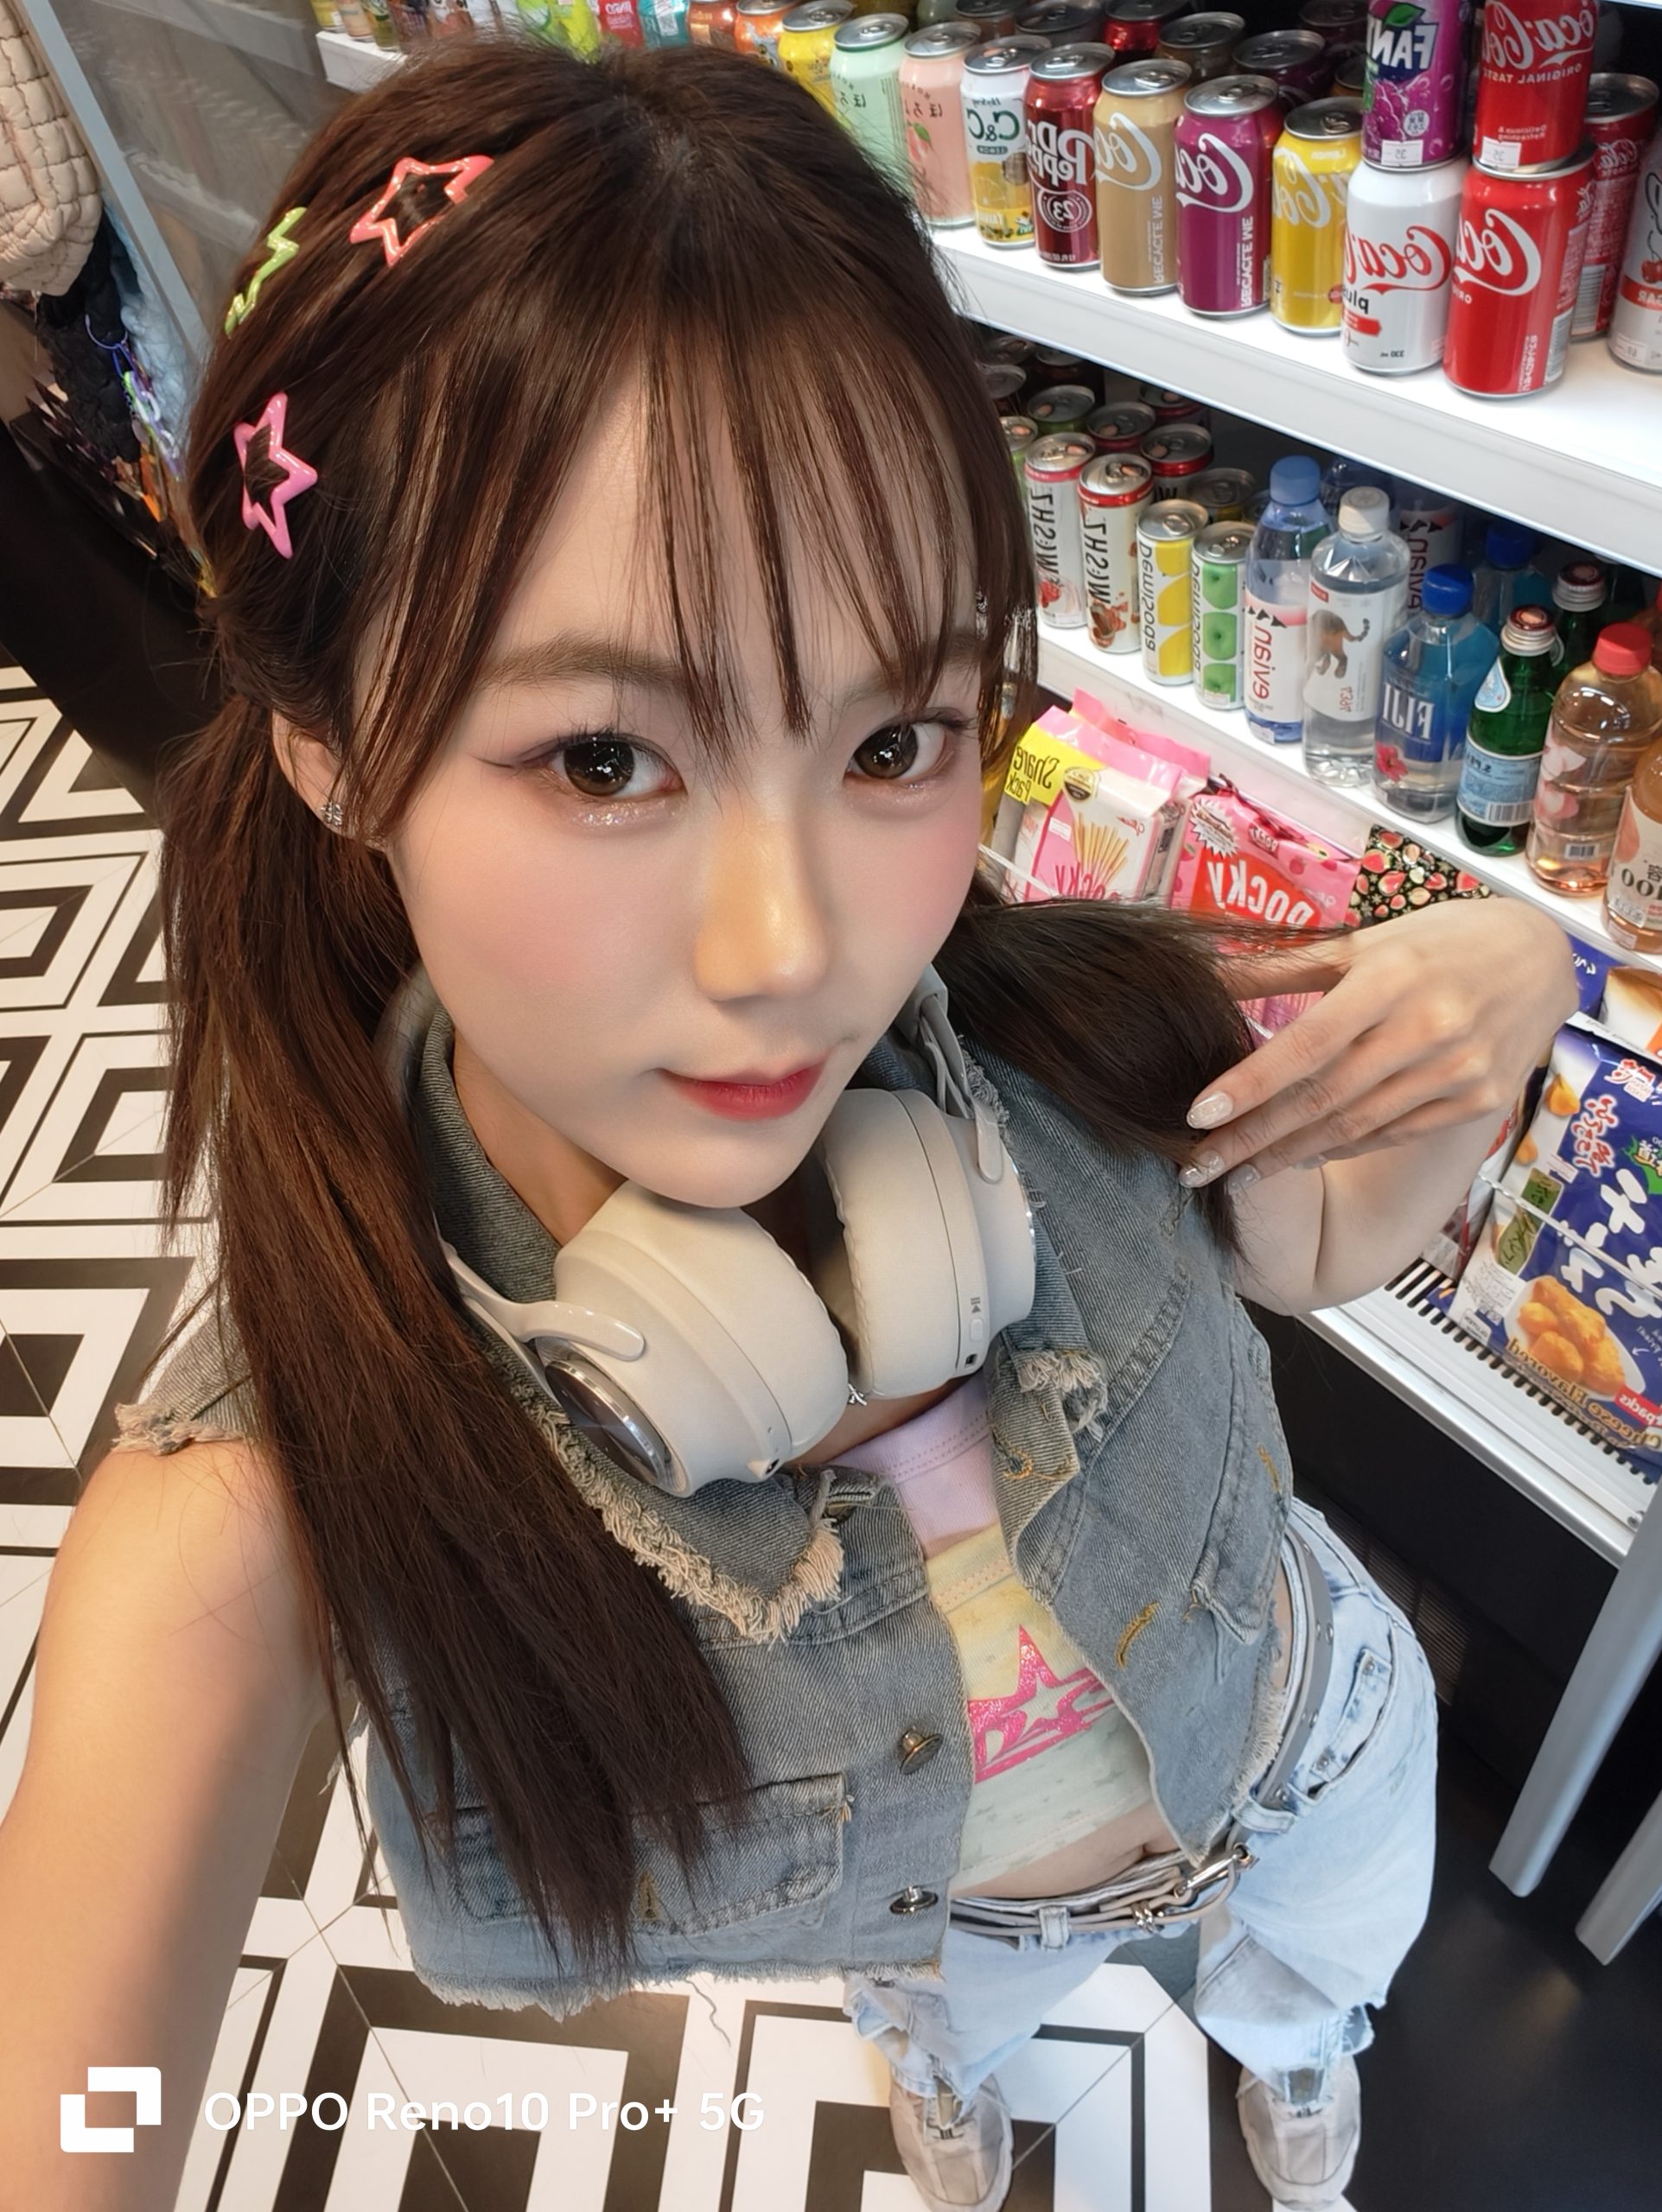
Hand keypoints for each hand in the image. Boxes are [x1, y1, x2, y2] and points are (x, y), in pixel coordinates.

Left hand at [1179, 899, 1579, 1189]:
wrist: (1542, 958)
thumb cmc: (1438, 942)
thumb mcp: (1365, 941)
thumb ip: (1287, 966)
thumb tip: (1207, 977)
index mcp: (1390, 978)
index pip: (1306, 1043)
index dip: (1249, 1083)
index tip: (1197, 1116)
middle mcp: (1427, 1028)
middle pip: (1322, 1097)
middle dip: (1253, 1138)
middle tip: (1197, 1168)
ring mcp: (1459, 1071)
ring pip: (1355, 1126)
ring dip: (1288, 1155)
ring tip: (1237, 1174)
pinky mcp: (1480, 1102)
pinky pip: (1394, 1134)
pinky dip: (1341, 1148)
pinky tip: (1299, 1158)